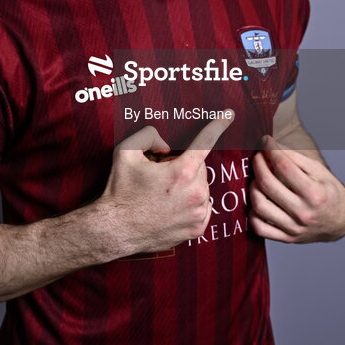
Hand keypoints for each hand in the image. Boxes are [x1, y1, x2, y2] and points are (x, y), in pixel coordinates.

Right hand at [98, 116, 232, 255]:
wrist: (115, 230)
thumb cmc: (120, 190)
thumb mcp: (126, 152)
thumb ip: (147, 135)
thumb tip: (165, 143)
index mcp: (182, 171)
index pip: (206, 141)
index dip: (219, 124)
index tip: (229, 114)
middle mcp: (195, 193)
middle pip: (199, 167)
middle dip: (184, 166)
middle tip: (162, 175)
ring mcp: (197, 213)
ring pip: (202, 187)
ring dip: (188, 185)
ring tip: (164, 194)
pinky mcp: (196, 230)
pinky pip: (203, 208)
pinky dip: (192, 204)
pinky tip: (172, 207)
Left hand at [248, 135, 344, 242]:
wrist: (340, 222)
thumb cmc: (329, 192)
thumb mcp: (319, 171)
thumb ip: (295, 158)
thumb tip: (272, 146)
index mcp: (314, 193)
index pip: (284, 166)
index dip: (271, 150)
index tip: (265, 141)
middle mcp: (304, 213)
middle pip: (268, 184)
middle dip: (258, 165)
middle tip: (258, 157)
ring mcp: (294, 228)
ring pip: (259, 206)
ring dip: (253, 187)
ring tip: (258, 178)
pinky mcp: (287, 238)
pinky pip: (259, 228)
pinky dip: (252, 213)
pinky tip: (258, 201)